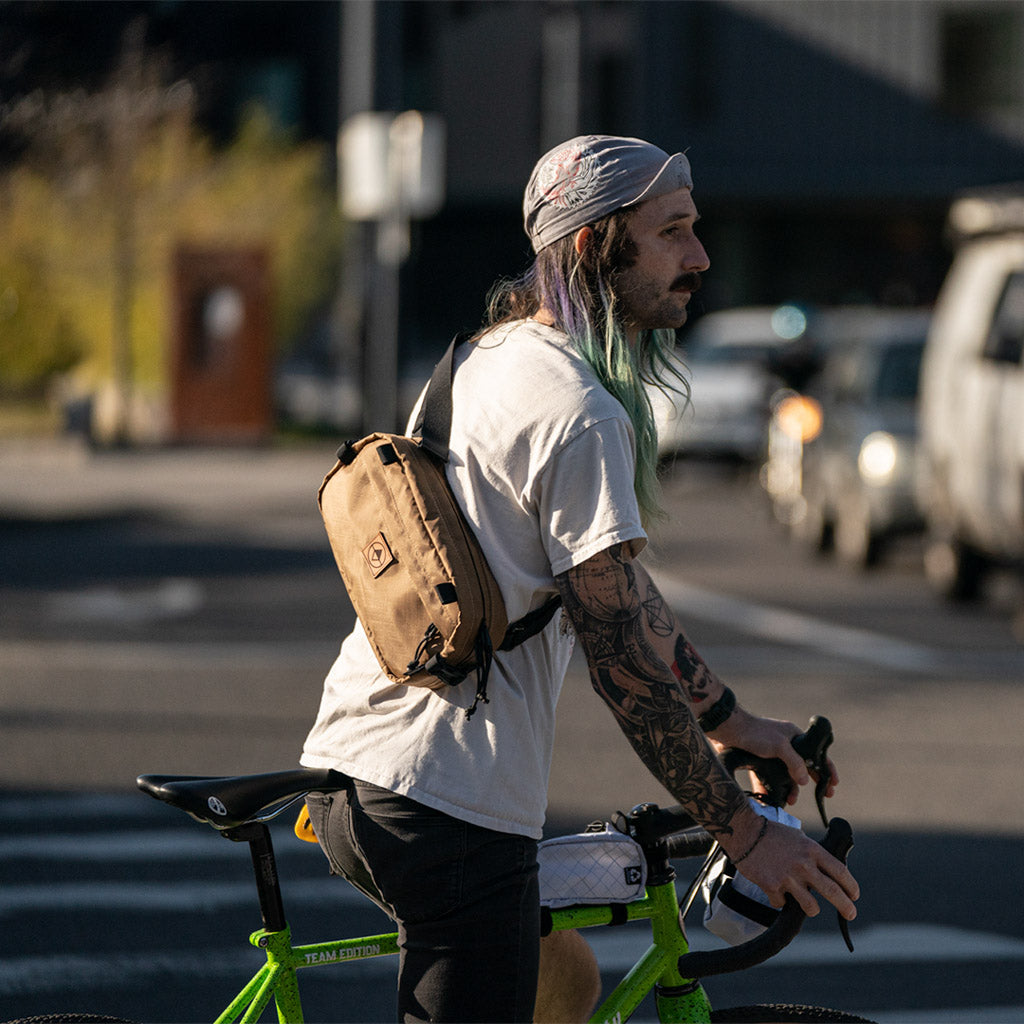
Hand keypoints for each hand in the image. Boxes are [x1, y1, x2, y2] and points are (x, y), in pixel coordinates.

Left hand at [708, 707, 838, 805]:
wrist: (726, 730)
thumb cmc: (754, 733)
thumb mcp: (779, 746)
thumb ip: (795, 763)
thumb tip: (804, 780)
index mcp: (793, 736)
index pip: (816, 753)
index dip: (827, 768)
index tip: (833, 783)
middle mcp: (784, 744)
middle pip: (802, 766)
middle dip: (810, 782)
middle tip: (823, 797)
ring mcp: (771, 753)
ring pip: (786, 774)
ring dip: (790, 788)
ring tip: (791, 801)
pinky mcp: (758, 760)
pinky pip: (769, 777)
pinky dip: (772, 787)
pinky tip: (774, 798)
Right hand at [722, 810, 859, 920]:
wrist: (743, 832)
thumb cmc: (771, 833)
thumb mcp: (797, 837)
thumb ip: (812, 854)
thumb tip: (825, 870)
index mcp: (812, 850)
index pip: (840, 871)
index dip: (851, 886)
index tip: (854, 895)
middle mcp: (803, 865)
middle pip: (832, 892)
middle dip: (846, 907)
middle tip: (851, 914)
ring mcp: (788, 877)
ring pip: (811, 906)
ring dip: (811, 908)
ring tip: (809, 906)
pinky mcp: (772, 886)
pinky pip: (782, 903)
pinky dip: (780, 899)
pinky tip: (775, 889)